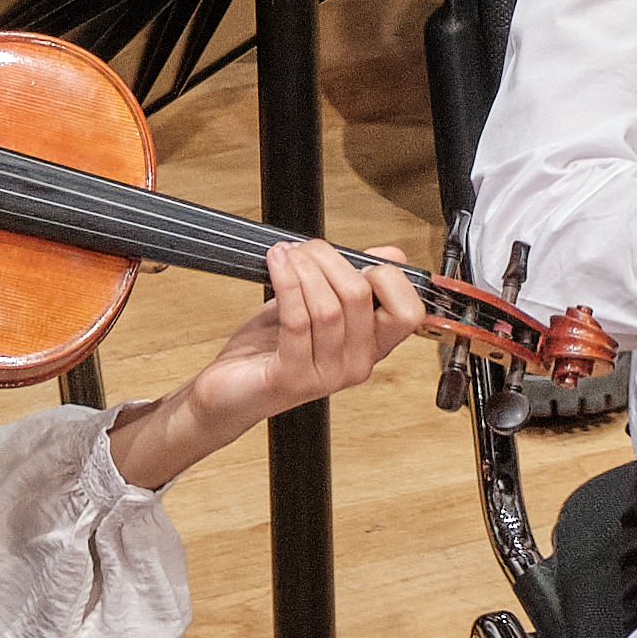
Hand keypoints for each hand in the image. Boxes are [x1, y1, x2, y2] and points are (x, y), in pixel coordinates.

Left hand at [104, 241, 429, 487]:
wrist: (229, 389)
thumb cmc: (270, 348)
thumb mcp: (318, 306)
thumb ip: (352, 282)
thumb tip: (389, 255)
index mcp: (371, 348)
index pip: (408, 312)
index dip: (388, 276)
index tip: (359, 259)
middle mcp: (356, 365)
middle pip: (360, 296)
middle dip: (330, 259)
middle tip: (306, 249)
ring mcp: (326, 376)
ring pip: (328, 306)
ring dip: (304, 269)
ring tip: (286, 255)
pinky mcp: (292, 377)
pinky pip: (297, 320)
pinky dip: (287, 282)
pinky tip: (277, 264)